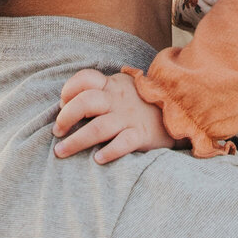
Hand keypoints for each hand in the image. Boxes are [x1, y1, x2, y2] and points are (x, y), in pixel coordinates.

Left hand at [53, 68, 178, 164]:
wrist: (179, 110)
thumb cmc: (141, 102)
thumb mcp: (122, 88)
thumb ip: (100, 92)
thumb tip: (66, 104)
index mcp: (112, 85)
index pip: (86, 78)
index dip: (69, 89)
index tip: (62, 103)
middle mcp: (118, 100)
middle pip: (86, 102)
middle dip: (66, 117)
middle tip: (57, 131)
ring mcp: (129, 117)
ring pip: (98, 128)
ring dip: (76, 141)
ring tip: (61, 151)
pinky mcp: (142, 134)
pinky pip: (123, 143)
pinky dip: (109, 151)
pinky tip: (97, 159)